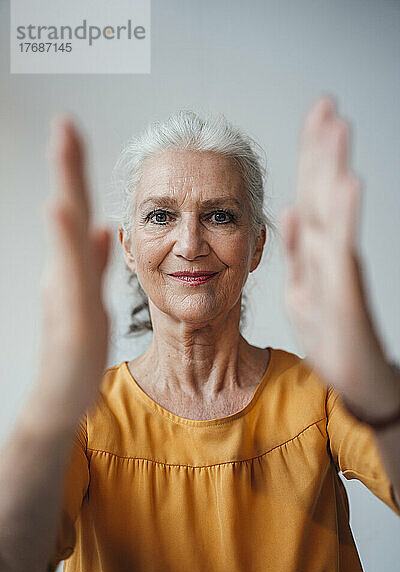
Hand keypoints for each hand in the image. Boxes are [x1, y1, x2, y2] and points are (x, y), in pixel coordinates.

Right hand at [35, 117, 110, 424]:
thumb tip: (98, 225)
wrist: (61, 395)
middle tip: (65, 124)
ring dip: (65, 198)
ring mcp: (65, 296)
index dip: (75, 173)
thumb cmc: (75, 344)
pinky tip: (65, 217)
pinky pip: (72, 281)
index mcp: (71, 267)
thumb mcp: (88, 296)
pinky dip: (67, 246)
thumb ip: (93, 261)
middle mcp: (63, 274)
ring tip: (64, 155)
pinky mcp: (71, 321)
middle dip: (67, 169)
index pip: (76, 211)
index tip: (71, 131)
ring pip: (65, 241)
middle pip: (68, 214)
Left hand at [280, 95, 386, 401]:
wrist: (355, 380)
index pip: (309, 196)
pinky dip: (343, 219)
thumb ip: (296, 250)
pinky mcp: (345, 295)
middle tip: (325, 108)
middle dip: (322, 151)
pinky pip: (341, 252)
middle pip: (322, 195)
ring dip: (333, 171)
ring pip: (333, 214)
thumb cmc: (331, 336)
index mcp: (313, 253)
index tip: (314, 120)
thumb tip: (288, 211)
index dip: (310, 158)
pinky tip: (346, 186)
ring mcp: (338, 272)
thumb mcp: (301, 288)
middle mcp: (328, 255)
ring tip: (337, 130)